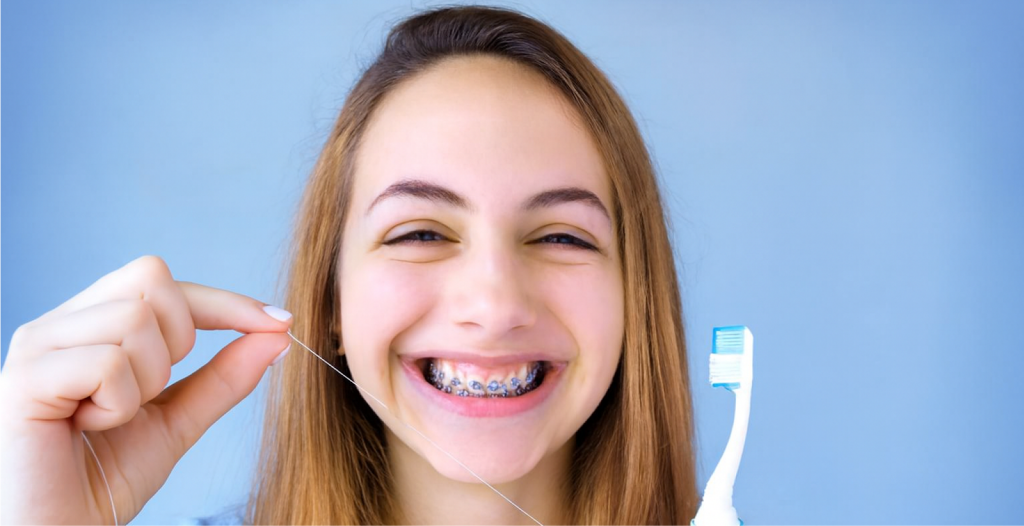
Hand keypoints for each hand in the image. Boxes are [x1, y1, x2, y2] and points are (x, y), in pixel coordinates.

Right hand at [0, 256, 291, 525]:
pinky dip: (118, 404)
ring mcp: (37, 346)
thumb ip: (225, 376)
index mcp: (90, 325)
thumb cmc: (103, 479)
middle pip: (152, 279)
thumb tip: (277, 332)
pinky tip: (89, 426)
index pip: (164, 282)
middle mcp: (59, 324)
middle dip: (178, 340)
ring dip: (145, 382)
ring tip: (111, 418)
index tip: (279, 323)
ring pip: (134, 320)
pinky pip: (107, 363)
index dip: (226, 301)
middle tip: (148, 394)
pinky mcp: (23, 378)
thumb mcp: (179, 420)